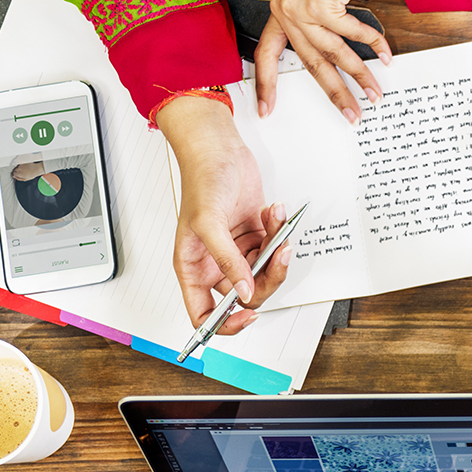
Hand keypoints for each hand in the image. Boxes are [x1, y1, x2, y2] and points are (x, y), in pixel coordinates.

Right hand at [155, 98, 292, 333]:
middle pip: (245, 296)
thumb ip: (227, 261)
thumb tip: (244, 292)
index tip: (248, 313)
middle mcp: (215, 264)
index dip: (226, 323)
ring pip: (265, 275)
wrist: (220, 148)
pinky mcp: (255, 237)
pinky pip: (274, 250)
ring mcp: (237, 252)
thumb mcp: (209, 223)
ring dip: (277, 252)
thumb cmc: (202, 179)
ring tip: (277, 226)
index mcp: (193, 268)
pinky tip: (272, 212)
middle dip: (266, 279)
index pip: (204, 314)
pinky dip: (279, 233)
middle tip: (277, 256)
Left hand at [256, 0, 410, 122]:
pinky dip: (371, 43)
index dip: (267, 84)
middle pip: (310, 63)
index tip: (266, 111)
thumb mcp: (317, 1)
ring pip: (333, 53)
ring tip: (375, 92)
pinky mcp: (319, 3)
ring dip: (359, 75)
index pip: (266, 55)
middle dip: (335, 93)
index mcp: (279, 14)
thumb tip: (334, 67)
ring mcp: (300, 8)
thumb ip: (317, 30)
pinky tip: (384, 54)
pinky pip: (350, 33)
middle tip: (350, 116)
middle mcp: (285, 11)